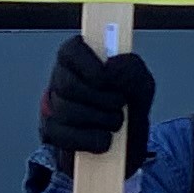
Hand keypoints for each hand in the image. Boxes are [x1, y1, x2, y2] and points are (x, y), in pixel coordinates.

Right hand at [39, 36, 155, 161]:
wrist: (128, 142)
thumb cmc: (129, 104)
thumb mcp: (140, 83)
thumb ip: (131, 69)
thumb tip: (109, 67)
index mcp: (79, 57)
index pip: (72, 50)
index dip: (90, 66)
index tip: (106, 78)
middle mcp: (61, 77)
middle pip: (68, 86)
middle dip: (102, 99)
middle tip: (120, 103)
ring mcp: (53, 105)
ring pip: (65, 111)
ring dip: (100, 120)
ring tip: (116, 122)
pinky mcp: (53, 131)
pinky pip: (62, 135)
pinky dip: (91, 139)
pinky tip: (105, 139)